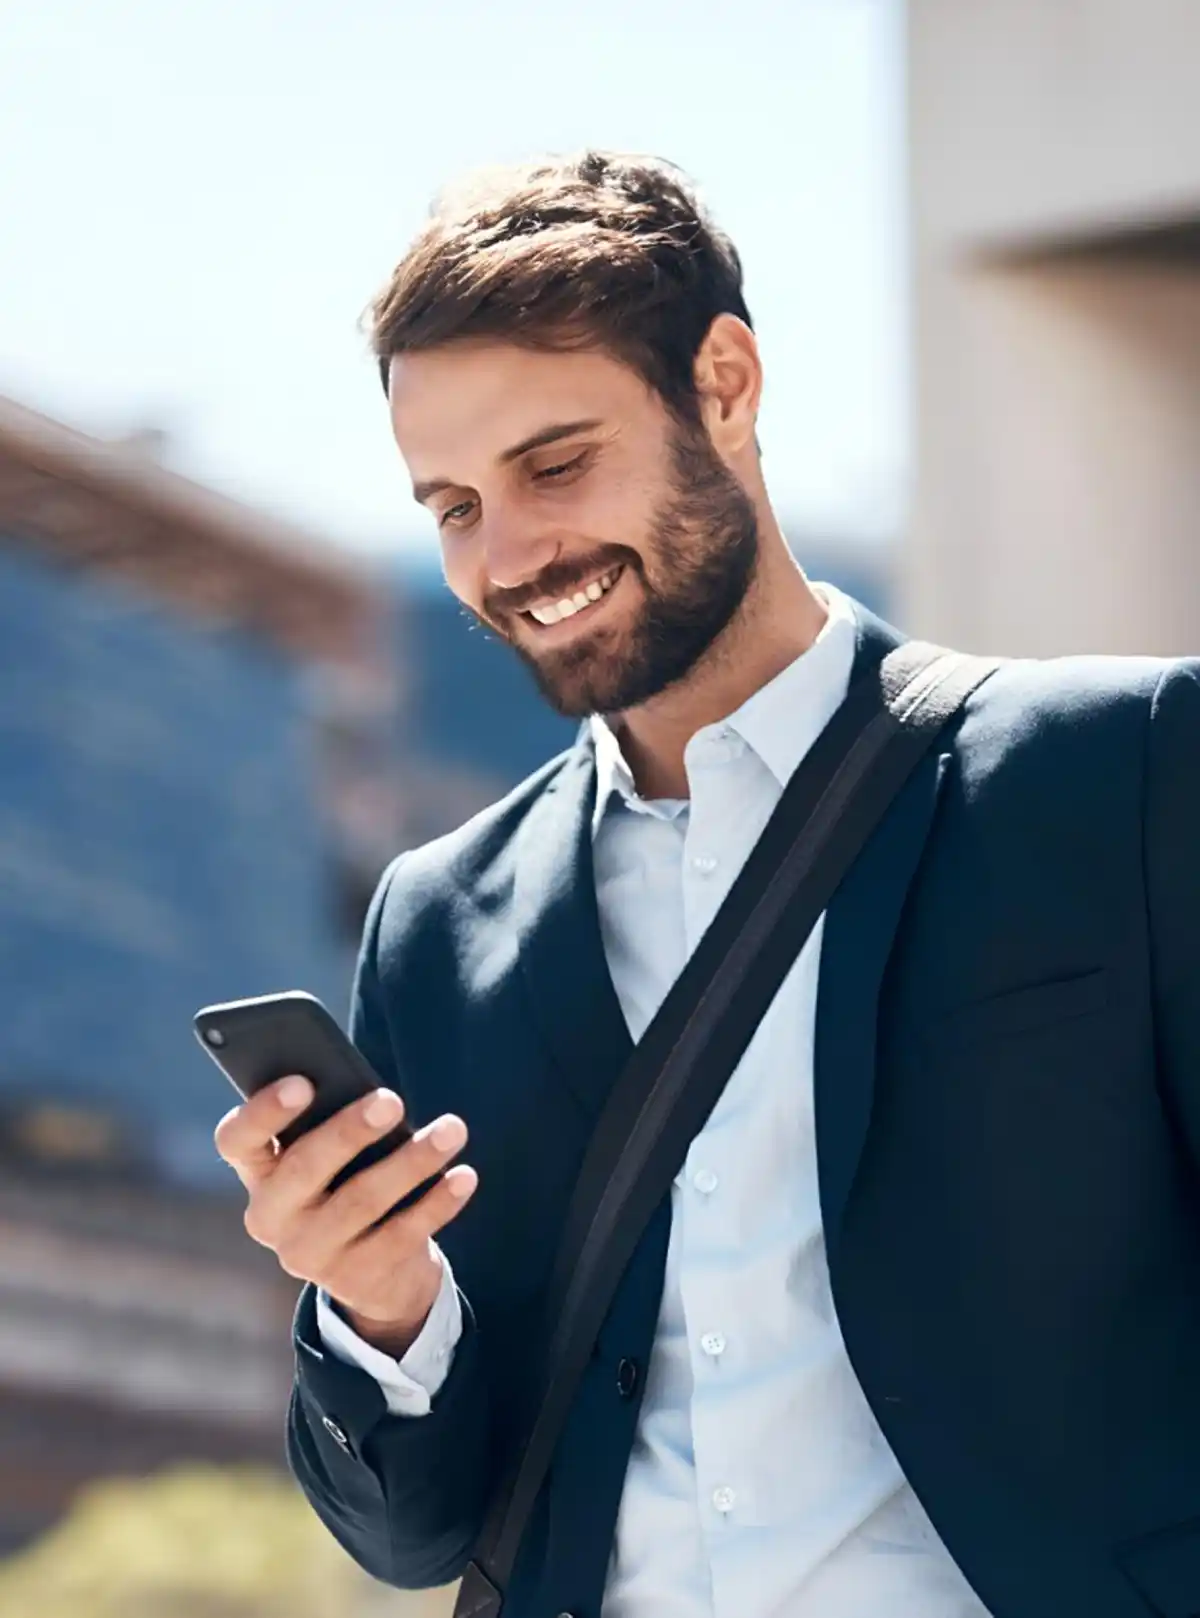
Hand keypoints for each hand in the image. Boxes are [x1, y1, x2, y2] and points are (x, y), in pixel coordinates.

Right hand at [215, 1077, 476, 1355]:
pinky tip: (463, 1176)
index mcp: (257, 1171)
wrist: (373, 1267)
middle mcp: (271, 1216)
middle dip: (349, 1131)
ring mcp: (309, 1254)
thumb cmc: (349, 1179)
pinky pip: (401, 1235)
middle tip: (392, 1100)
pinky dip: (437, 1202)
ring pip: (361, 1200)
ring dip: (411, 1162)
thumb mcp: (331, 1152)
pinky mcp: (355, 1279)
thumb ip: (332, 1121)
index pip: (237, 1139)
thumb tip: (373, 1095)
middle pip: (303, 1168)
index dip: (263, 1112)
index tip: (304, 1082)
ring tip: (451, 1130)